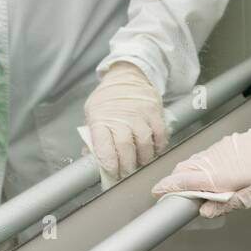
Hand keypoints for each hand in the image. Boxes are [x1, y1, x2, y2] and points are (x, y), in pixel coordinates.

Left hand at [83, 62, 167, 179]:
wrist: (127, 76)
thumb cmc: (108, 99)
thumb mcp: (93, 114)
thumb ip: (92, 136)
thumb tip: (89, 158)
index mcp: (101, 120)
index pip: (103, 146)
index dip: (108, 162)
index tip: (112, 172)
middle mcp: (121, 117)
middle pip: (125, 147)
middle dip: (127, 166)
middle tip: (127, 174)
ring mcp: (140, 115)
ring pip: (144, 143)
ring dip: (143, 159)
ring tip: (140, 164)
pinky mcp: (155, 113)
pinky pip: (160, 135)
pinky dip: (159, 147)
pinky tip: (154, 151)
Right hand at [151, 119, 250, 217]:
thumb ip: (226, 205)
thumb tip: (205, 211)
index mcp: (217, 176)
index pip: (182, 181)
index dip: (167, 187)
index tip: (158, 193)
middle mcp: (212, 160)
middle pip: (183, 169)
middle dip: (174, 181)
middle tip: (175, 195)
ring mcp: (216, 150)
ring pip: (193, 161)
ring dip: (188, 173)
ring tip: (193, 188)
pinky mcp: (223, 144)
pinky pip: (204, 155)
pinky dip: (200, 165)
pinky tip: (209, 174)